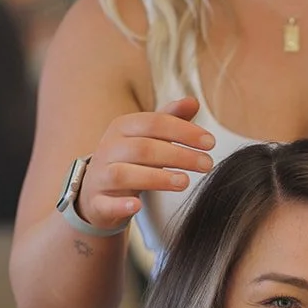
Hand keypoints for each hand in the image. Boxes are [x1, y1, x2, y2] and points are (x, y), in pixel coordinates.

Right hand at [75, 96, 214, 229]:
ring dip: (156, 178)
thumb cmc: (130, 161)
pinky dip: (121, 205)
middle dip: (178, 155)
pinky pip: (105, 203)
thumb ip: (170, 120)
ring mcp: (100, 176)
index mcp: (122, 127)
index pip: (155, 123)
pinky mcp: (97, 202)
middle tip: (207, 164)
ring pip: (123, 174)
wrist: (97, 191)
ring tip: (185, 182)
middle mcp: (108, 148)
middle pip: (143, 148)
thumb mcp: (148, 138)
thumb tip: (193, 101)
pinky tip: (137, 206)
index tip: (210, 142)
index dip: (184, 131)